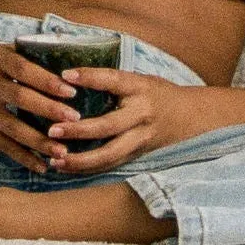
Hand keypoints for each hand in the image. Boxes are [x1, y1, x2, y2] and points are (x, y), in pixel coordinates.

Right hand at [0, 40, 84, 172]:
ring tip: (63, 151)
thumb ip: (29, 56)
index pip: (23, 69)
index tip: (71, 91)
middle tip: (75, 119)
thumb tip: (70, 61)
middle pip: (19, 98)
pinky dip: (22, 157)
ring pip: (11, 127)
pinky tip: (42, 166)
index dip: (47, 81)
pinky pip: (1, 145)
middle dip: (49, 110)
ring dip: (38, 141)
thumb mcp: (0, 51)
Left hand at [43, 68, 210, 171]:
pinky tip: (66, 168)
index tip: (65, 75)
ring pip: (110, 154)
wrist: (192, 117)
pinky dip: (88, 169)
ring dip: (80, 160)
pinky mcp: (139, 155)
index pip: (113, 80)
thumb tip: (69, 77)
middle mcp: (142, 114)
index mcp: (141, 88)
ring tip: (55, 160)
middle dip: (79, 130)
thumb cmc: (158, 94)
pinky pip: (112, 165)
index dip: (90, 77)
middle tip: (53, 131)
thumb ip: (112, 83)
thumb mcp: (140, 80)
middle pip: (109, 126)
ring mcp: (141, 139)